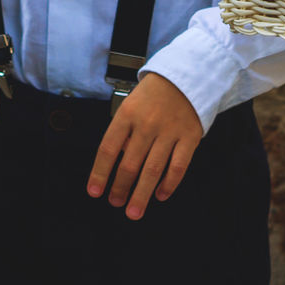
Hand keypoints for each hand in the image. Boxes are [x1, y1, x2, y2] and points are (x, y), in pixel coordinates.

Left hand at [87, 72, 202, 219]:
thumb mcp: (131, 103)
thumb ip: (123, 131)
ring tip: (134, 210)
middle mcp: (147, 123)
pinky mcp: (189, 137)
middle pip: (129, 165)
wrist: (188, 74)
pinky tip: (160, 194)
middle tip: (116, 202)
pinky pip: (178, 167)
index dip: (99, 174)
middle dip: (120, 189)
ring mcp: (169, 131)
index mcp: (128, 113)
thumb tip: (115, 163)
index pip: (108, 149)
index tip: (95, 192)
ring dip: (141, 195)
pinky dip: (168, 185)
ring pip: (152, 171)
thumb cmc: (155, 93)